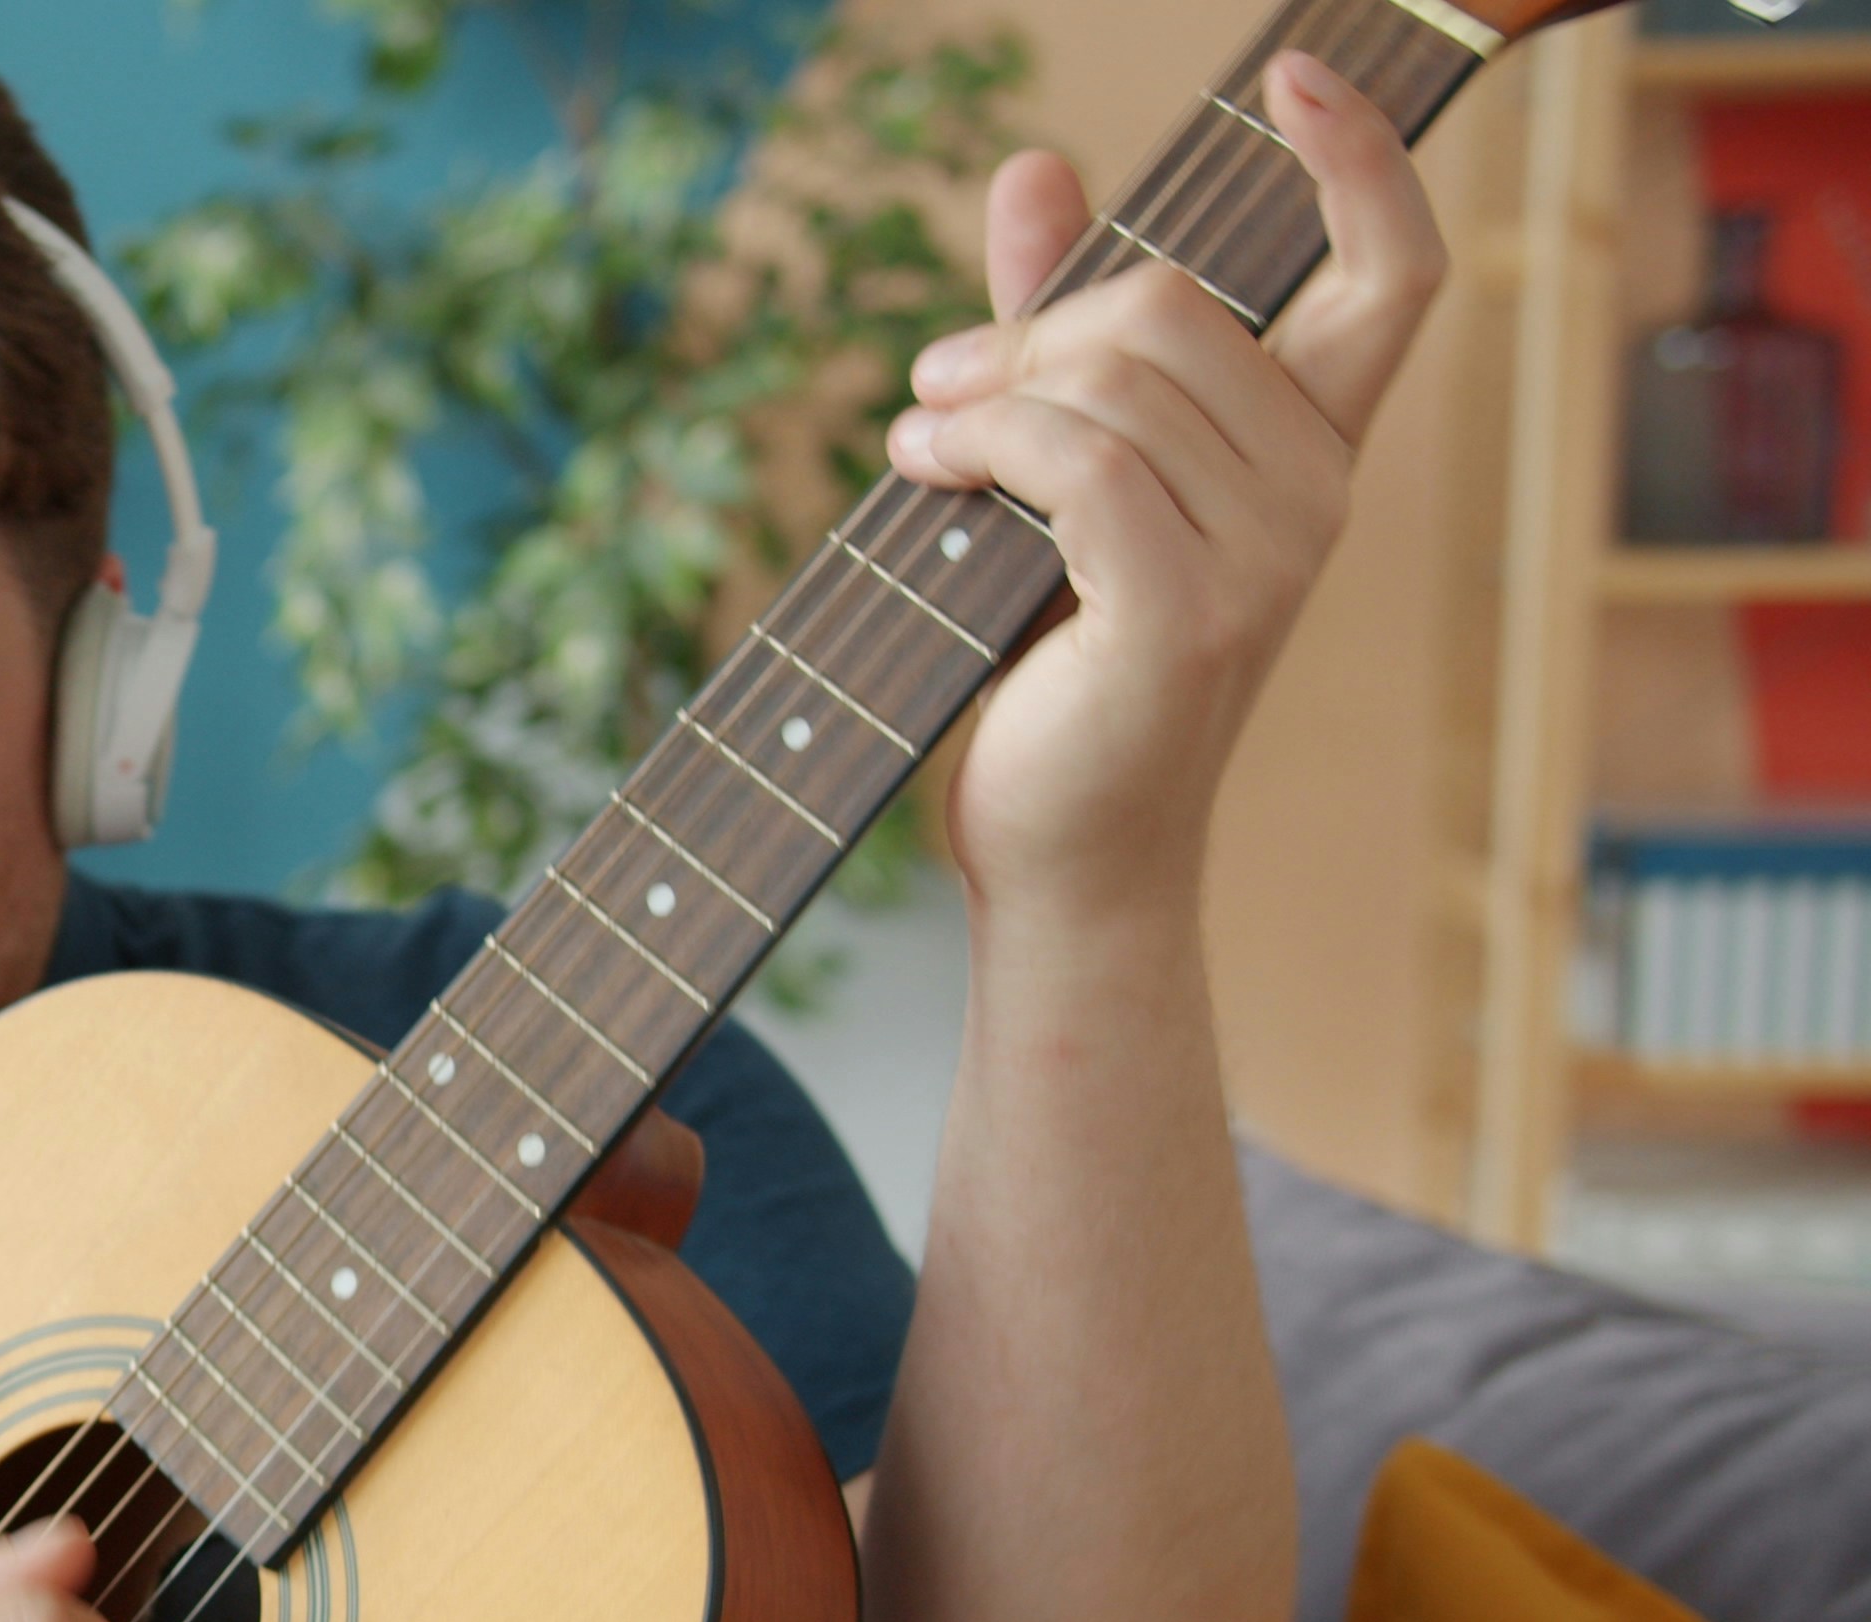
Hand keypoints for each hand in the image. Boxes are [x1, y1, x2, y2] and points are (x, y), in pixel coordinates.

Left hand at [888, 49, 1447, 929]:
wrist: (1062, 850)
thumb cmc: (1055, 667)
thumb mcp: (1056, 473)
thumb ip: (1058, 323)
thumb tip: (1038, 166)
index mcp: (1311, 451)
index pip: (1395, 272)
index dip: (1359, 158)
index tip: (1289, 74)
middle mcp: (1316, 494)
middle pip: (1178, 302)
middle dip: (1035, 323)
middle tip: (940, 389)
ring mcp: (1266, 559)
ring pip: (1115, 374)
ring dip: (981, 394)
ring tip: (920, 448)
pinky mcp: (1185, 615)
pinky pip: (1074, 458)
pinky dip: (978, 446)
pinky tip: (920, 474)